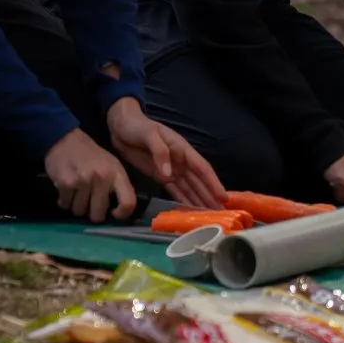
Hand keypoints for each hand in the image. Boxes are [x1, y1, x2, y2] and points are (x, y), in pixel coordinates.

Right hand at [43, 129, 135, 222]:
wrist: (65, 139)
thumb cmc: (91, 156)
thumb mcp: (111, 166)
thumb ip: (117, 186)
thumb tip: (120, 213)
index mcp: (117, 173)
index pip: (128, 203)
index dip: (122, 215)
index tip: (113, 214)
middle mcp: (102, 177)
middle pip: (98, 215)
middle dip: (92, 213)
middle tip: (89, 202)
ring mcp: (83, 180)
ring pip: (79, 212)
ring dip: (76, 206)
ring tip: (76, 192)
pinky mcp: (65, 183)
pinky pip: (65, 205)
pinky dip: (64, 201)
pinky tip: (66, 189)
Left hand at [106, 99, 225, 210]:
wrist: (120, 127)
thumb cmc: (137, 126)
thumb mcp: (149, 134)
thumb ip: (160, 152)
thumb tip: (169, 174)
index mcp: (182, 149)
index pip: (202, 168)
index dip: (213, 183)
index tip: (223, 197)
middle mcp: (180, 161)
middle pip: (198, 182)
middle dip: (210, 197)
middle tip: (221, 214)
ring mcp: (171, 170)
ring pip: (189, 188)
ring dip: (199, 201)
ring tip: (210, 216)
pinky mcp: (160, 177)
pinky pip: (175, 191)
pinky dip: (183, 201)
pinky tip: (190, 211)